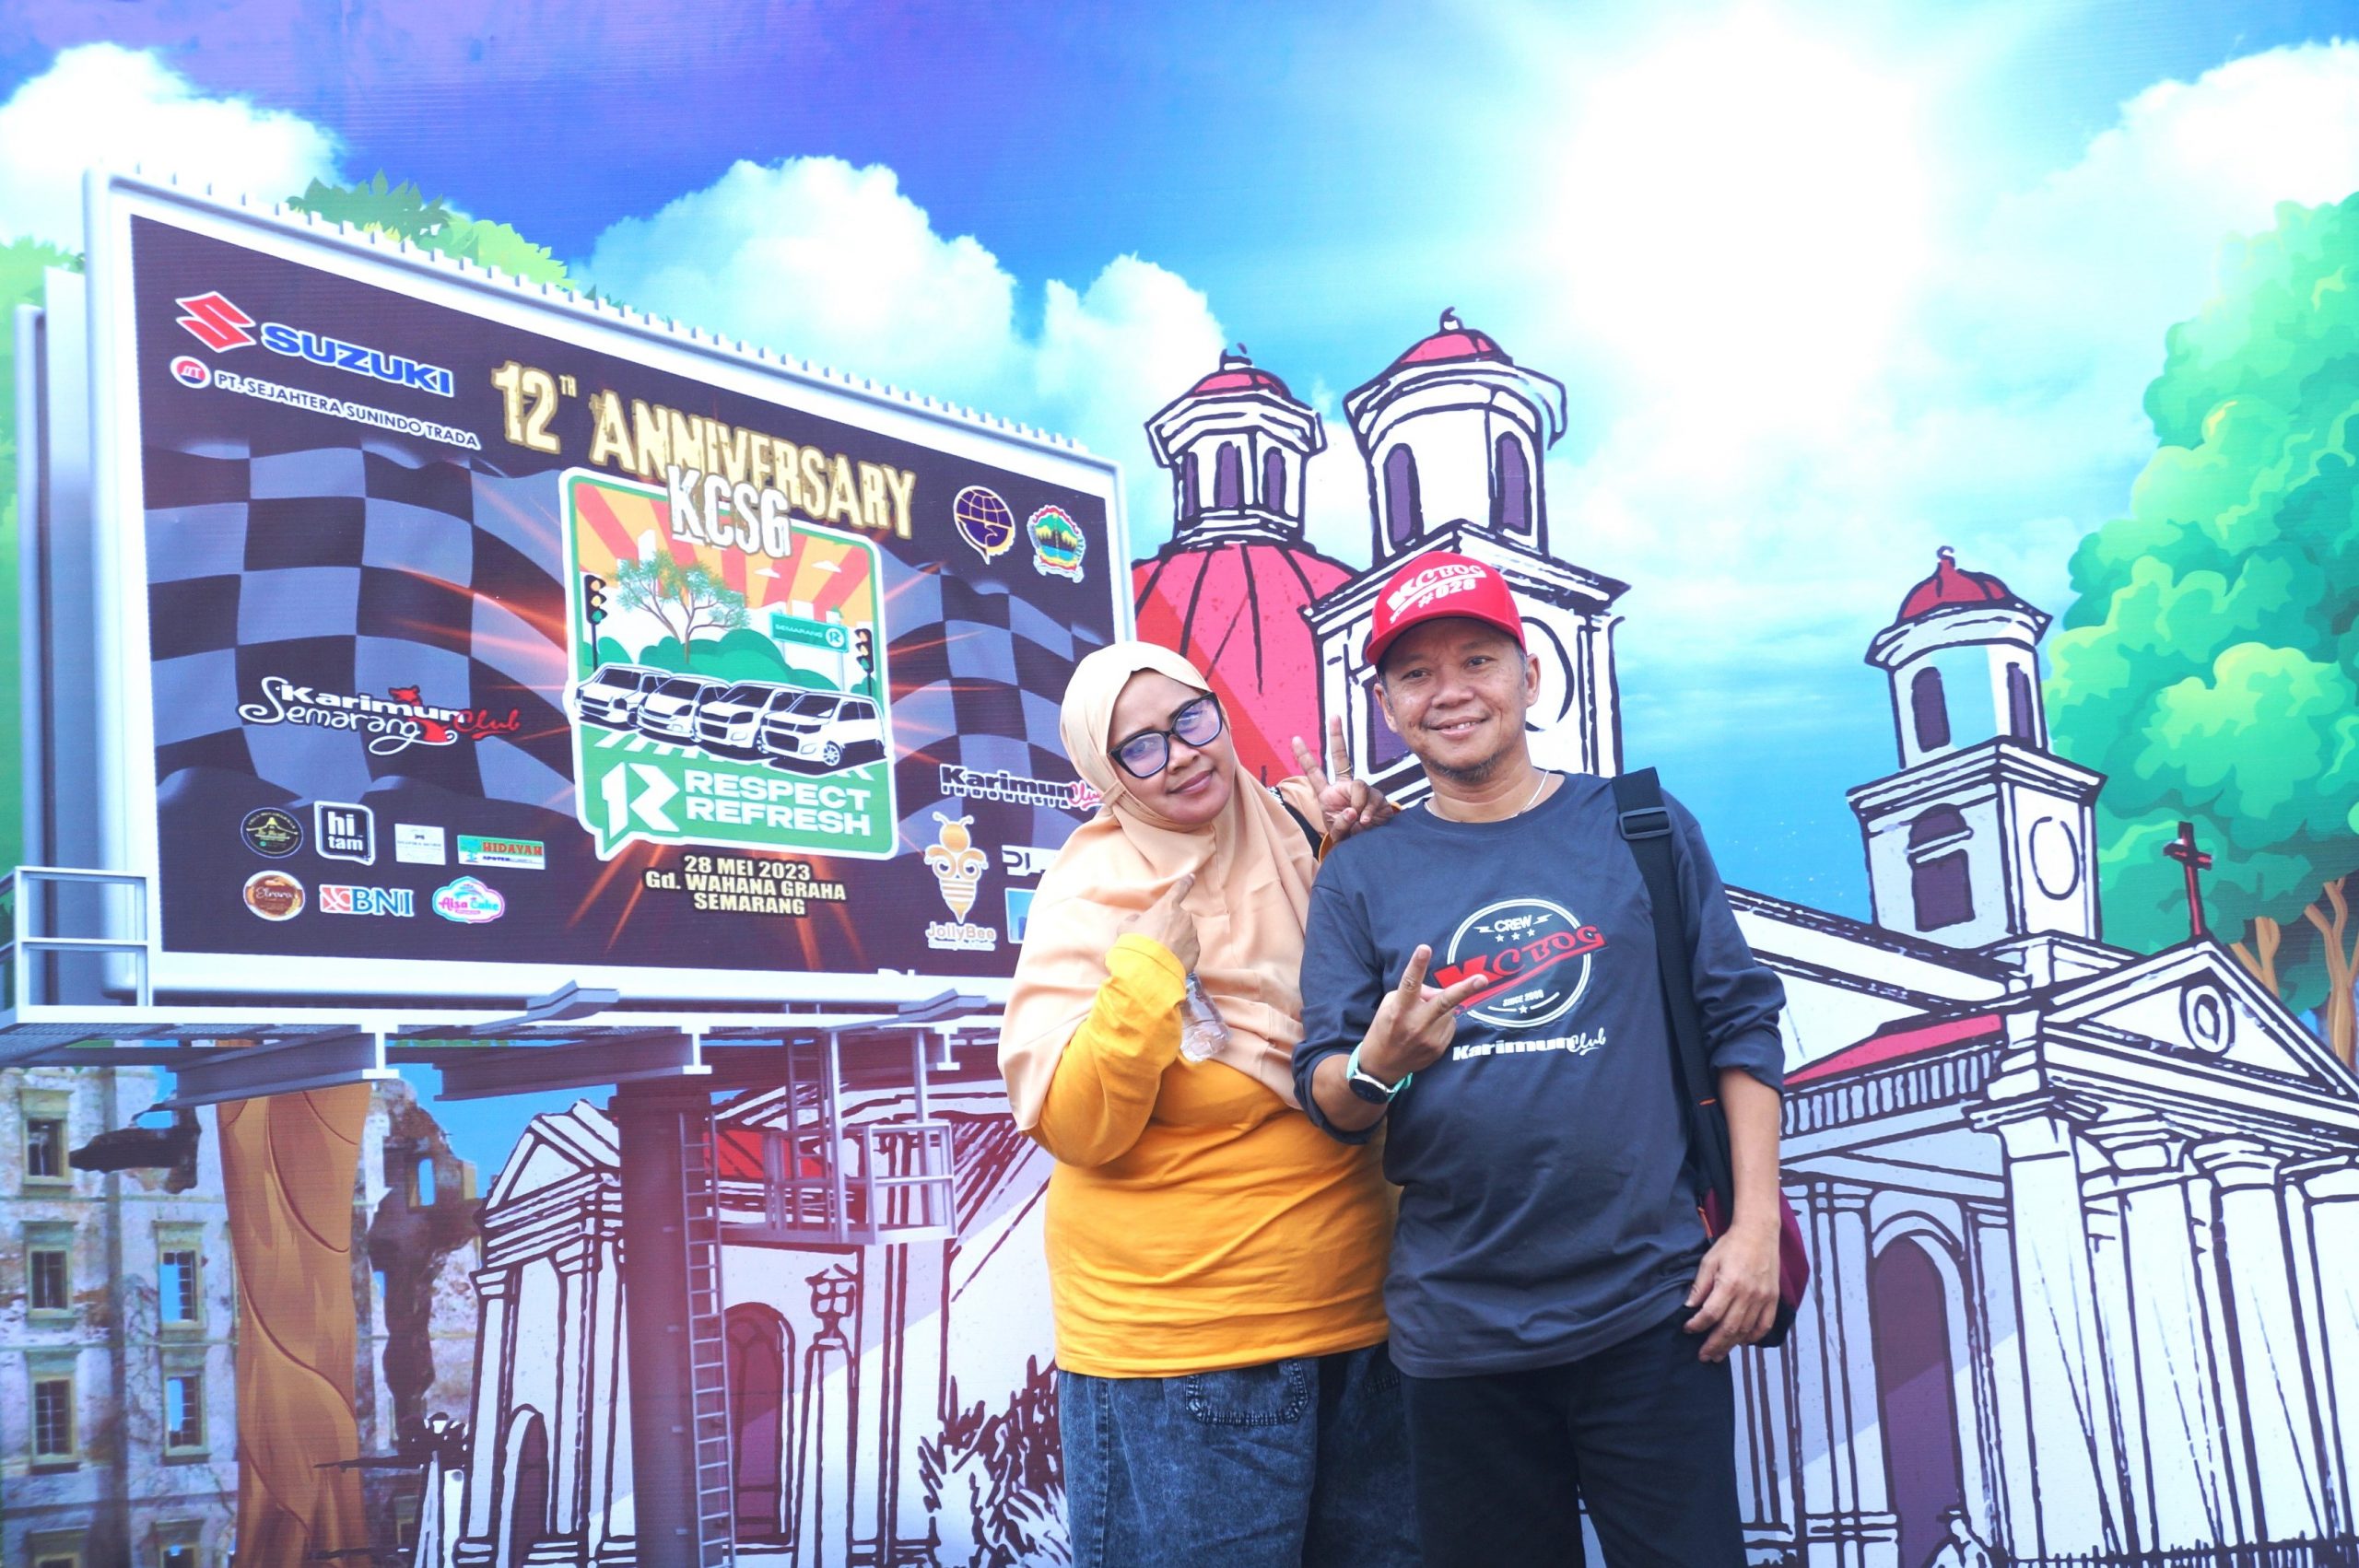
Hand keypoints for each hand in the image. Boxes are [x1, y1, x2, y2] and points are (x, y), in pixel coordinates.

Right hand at [1120, 872, 1199, 971]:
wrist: (1149, 968)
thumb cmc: (1136, 943)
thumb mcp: (1126, 928)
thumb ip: (1134, 920)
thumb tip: (1137, 921)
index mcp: (1167, 906)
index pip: (1179, 889)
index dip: (1185, 883)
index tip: (1192, 877)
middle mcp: (1183, 917)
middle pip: (1179, 918)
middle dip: (1171, 926)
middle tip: (1157, 939)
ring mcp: (1192, 934)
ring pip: (1185, 934)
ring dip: (1176, 940)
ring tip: (1162, 953)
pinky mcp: (1196, 951)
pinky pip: (1189, 949)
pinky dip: (1181, 954)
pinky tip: (1169, 961)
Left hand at [1292, 715, 1398, 842]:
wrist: (1368, 845)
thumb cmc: (1348, 837)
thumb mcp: (1338, 833)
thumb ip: (1340, 823)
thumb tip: (1352, 811)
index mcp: (1328, 794)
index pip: (1314, 773)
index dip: (1304, 756)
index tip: (1294, 738)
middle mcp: (1344, 787)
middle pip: (1341, 758)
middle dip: (1336, 737)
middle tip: (1334, 715)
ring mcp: (1362, 790)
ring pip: (1359, 786)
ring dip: (1357, 805)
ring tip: (1358, 823)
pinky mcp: (1378, 797)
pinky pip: (1372, 799)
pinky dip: (1369, 813)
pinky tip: (1367, 823)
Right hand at [1359, 945, 1488, 1081]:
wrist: (1383, 1067)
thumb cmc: (1384, 1029)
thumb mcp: (1389, 1006)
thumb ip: (1414, 994)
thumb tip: (1437, 990)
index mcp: (1399, 1010)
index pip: (1409, 984)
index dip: (1417, 965)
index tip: (1424, 948)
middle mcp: (1416, 1024)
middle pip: (1444, 1002)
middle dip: (1465, 989)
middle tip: (1482, 979)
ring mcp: (1430, 1039)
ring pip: (1448, 1011)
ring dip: (1440, 1009)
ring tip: (1421, 1020)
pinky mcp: (1439, 1048)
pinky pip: (1449, 1025)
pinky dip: (1441, 1023)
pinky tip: (1425, 1032)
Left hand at [1684, 1218, 1780, 1361]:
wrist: (1759, 1233)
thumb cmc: (1730, 1246)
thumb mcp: (1709, 1261)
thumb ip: (1700, 1286)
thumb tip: (1690, 1307)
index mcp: (1729, 1284)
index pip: (1711, 1314)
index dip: (1697, 1325)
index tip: (1687, 1329)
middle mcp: (1748, 1295)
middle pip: (1729, 1328)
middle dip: (1714, 1345)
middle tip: (1703, 1356)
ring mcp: (1762, 1298)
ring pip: (1746, 1330)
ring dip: (1731, 1345)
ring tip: (1718, 1355)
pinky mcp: (1773, 1299)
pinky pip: (1764, 1325)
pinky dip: (1754, 1337)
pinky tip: (1742, 1342)